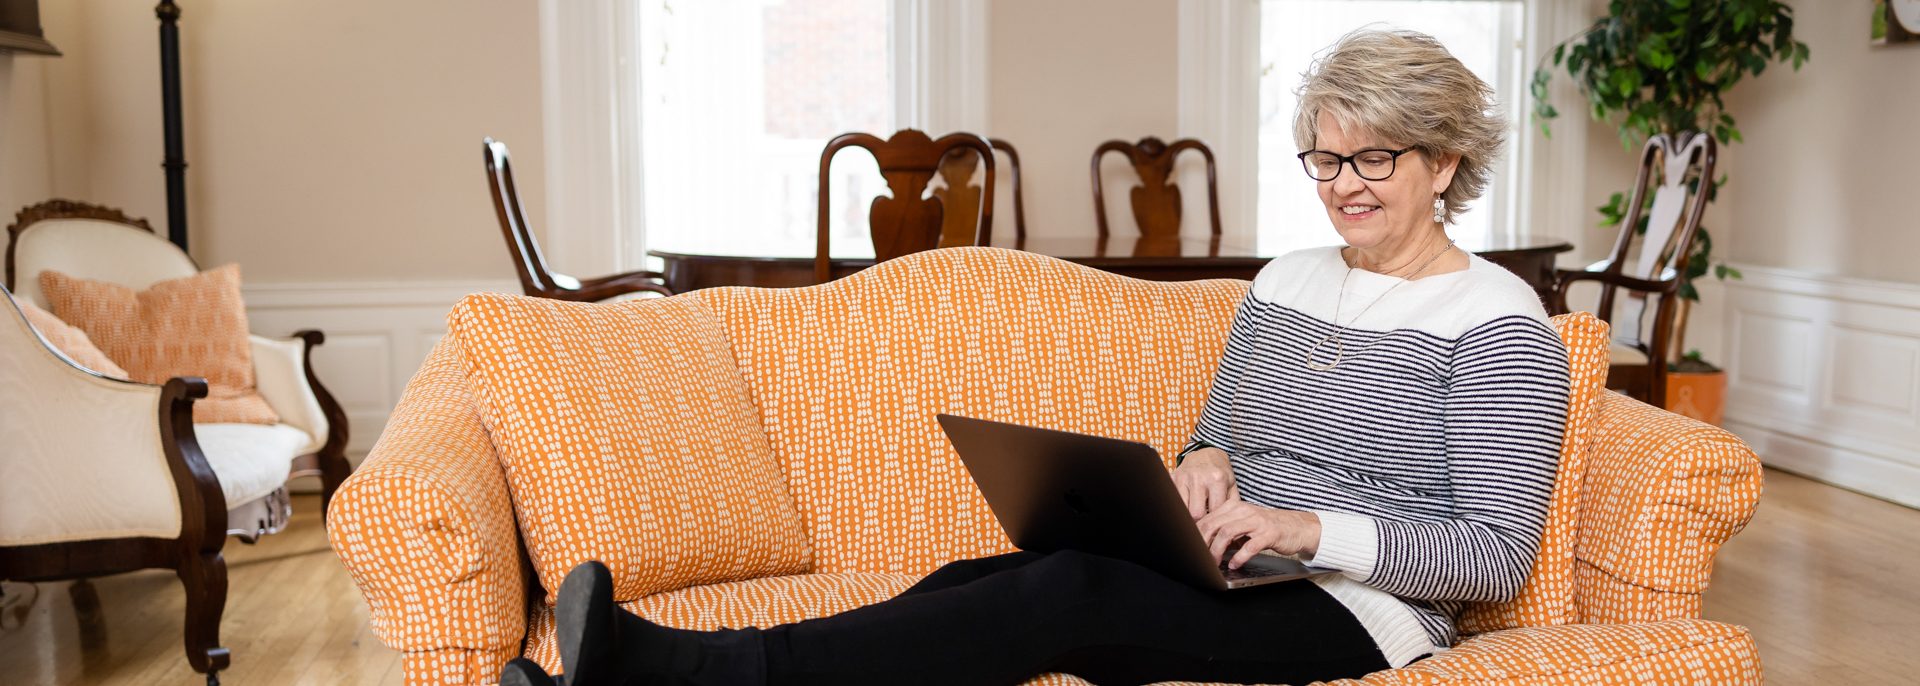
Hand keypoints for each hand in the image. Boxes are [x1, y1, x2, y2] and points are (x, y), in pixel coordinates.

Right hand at [1171, 447, 1237, 519]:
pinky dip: (1181, 504)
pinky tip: (1188, 503)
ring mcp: (1184, 477)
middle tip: (1204, 518)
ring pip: (1183, 508)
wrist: (1205, 452)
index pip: (1214, 511)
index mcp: (1217, 479)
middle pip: (1196, 513)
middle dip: (1201, 519)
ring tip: (1196, 510)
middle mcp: (1199, 478)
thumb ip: (1233, 502)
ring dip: (1189, 512)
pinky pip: (1174, 499)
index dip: (1215, 518)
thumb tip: (1228, 520)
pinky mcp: (1173, 478)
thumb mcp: (1232, 484)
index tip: (1215, 519)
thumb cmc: (1220, 471)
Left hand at [1195, 501, 1320, 569]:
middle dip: (1203, 544)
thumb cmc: (1268, 528)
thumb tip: (1205, 544)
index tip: (1191, 548)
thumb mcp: (1244, 525)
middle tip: (1200, 558)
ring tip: (1215, 563)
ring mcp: (1257, 521)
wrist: (1298, 527)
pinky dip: (1240, 557)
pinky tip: (1235, 565)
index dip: (1196, 534)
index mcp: (1234, 507)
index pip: (1208, 518)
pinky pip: (1250, 546)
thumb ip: (1226, 530)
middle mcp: (1244, 511)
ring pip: (1228, 533)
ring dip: (1217, 550)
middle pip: (1214, 525)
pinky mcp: (1269, 534)